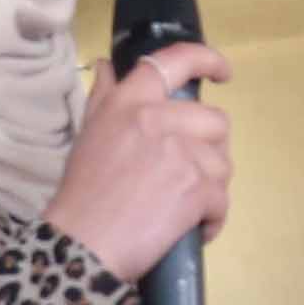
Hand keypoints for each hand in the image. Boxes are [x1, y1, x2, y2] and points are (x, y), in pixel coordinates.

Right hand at [43, 38, 233, 281]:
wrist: (82, 244)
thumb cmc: (80, 194)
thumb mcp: (88, 135)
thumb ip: (103, 98)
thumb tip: (107, 66)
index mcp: (130, 102)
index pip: (176, 61)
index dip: (207, 60)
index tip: (222, 74)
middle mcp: (157, 119)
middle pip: (216, 121)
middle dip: (210, 150)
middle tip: (189, 175)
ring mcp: (180, 153)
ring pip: (223, 163)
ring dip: (211, 188)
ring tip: (186, 207)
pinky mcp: (196, 188)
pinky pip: (222, 200)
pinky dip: (212, 219)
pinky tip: (193, 229)